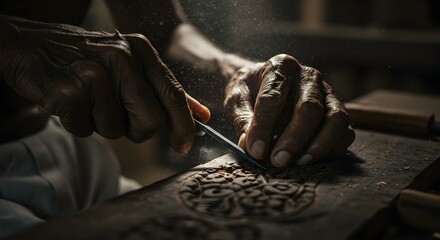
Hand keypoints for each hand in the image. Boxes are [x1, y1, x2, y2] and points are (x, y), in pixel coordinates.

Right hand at [1, 16, 209, 152]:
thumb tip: (201, 115)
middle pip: (150, 121)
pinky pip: (84, 129)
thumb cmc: (84, 60)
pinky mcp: (68, 90)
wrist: (28, 46)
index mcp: (140, 51)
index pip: (173, 95)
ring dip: (100, 123)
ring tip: (86, 99)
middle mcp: (121, 57)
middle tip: (116, 115)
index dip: (183, 125)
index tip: (184, 145)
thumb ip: (164, 91)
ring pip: (114, 130)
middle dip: (136, 130)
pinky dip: (76, 123)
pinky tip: (68, 100)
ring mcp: (94, 72)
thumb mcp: (129, 65)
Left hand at [224, 54, 354, 166]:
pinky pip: (345, 131)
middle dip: (294, 138)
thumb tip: (251, 147)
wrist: (263, 83)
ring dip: (319, 144)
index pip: (273, 97)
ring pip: (335, 118)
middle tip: (278, 161)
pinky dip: (332, 149)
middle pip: (309, 108)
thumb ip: (243, 121)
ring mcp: (327, 93)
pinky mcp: (337, 111)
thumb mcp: (237, 99)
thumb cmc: (250, 91)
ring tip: (299, 163)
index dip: (264, 126)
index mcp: (281, 67)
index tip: (256, 150)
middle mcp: (309, 77)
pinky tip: (311, 160)